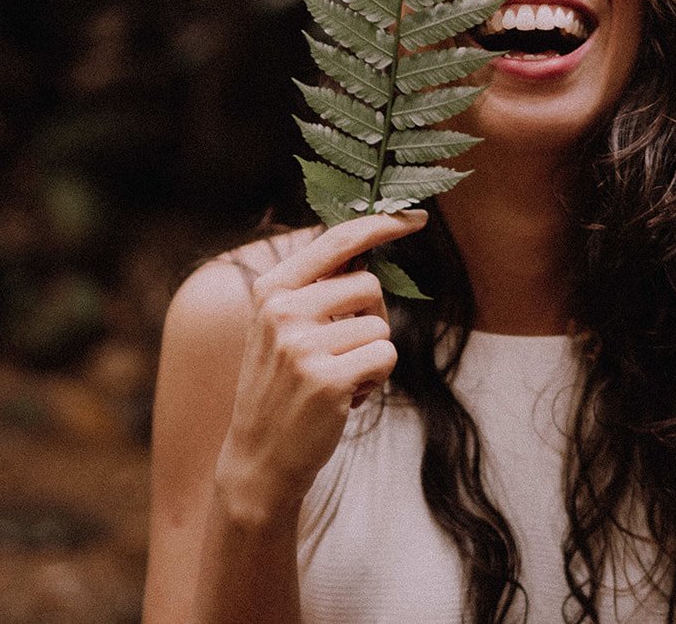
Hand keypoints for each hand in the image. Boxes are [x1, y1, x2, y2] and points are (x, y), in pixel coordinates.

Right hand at [212, 210, 424, 523]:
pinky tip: (345, 397)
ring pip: (381, 326)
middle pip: (368, 285)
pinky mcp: (328, 379)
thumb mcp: (282, 328)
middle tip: (342, 351)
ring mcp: (303, 345)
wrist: (259, 459)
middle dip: (371, 318)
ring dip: (372, 355)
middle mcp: (283, 311)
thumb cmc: (281, 388)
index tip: (416, 217)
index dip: (381, 224)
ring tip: (338, 378)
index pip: (337, 240)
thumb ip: (317, 288)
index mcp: (272, 289)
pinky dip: (376, 378)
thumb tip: (367, 252)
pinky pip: (385, 356)